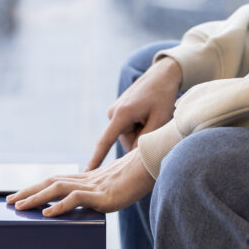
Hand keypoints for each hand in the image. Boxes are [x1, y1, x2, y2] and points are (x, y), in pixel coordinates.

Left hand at [6, 149, 154, 216]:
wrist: (154, 165)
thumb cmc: (139, 176)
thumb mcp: (116, 187)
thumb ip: (101, 194)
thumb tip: (92, 202)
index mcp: (87, 178)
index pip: (55, 181)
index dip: (36, 187)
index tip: (19, 195)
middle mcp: (86, 180)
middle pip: (50, 183)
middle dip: (27, 192)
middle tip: (7, 201)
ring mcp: (93, 187)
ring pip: (57, 189)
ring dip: (35, 198)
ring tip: (19, 207)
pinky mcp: (102, 196)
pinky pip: (76, 199)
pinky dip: (59, 206)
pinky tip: (47, 213)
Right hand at [87, 56, 181, 170]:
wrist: (161, 75)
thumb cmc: (162, 97)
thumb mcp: (159, 120)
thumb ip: (145, 141)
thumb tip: (132, 159)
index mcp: (122, 115)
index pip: (106, 142)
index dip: (96, 159)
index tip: (86, 173)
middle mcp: (113, 113)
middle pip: (127, 142)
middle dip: (141, 139)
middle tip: (156, 123)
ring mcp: (114, 112)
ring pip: (128, 136)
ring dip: (141, 132)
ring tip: (152, 116)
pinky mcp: (118, 112)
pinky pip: (128, 129)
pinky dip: (139, 126)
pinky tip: (147, 114)